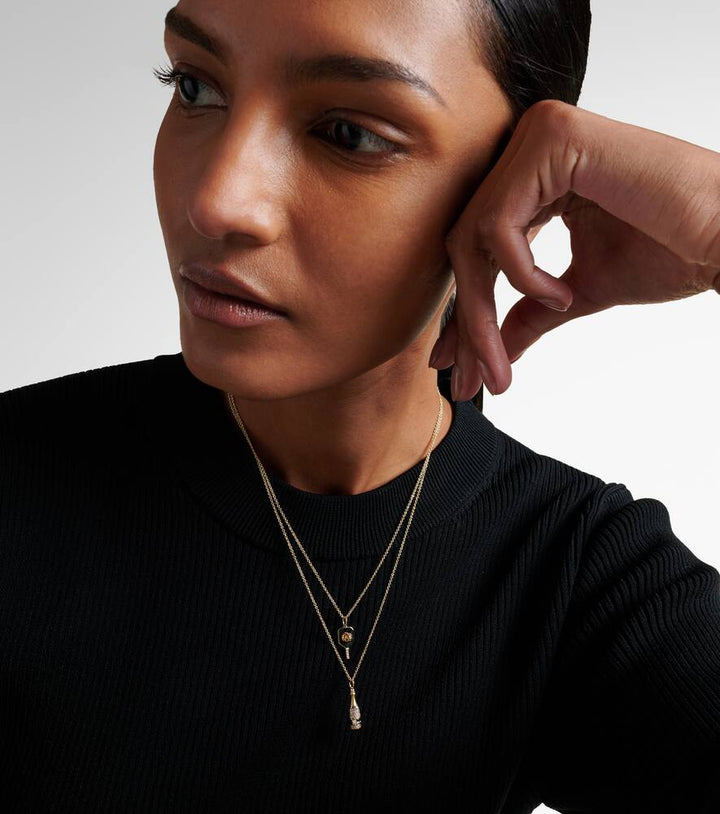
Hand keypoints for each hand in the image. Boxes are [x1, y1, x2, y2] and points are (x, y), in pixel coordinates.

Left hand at [430, 99, 719, 399]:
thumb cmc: (670, 251)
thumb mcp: (578, 291)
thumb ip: (531, 312)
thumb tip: (494, 351)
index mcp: (537, 175)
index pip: (478, 246)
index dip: (466, 312)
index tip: (458, 368)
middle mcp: (530, 146)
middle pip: (466, 243)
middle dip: (467, 320)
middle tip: (469, 379)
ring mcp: (539, 134)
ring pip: (474, 236)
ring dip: (485, 311)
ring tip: (521, 346)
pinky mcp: (553, 138)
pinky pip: (501, 223)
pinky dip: (522, 272)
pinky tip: (563, 293)